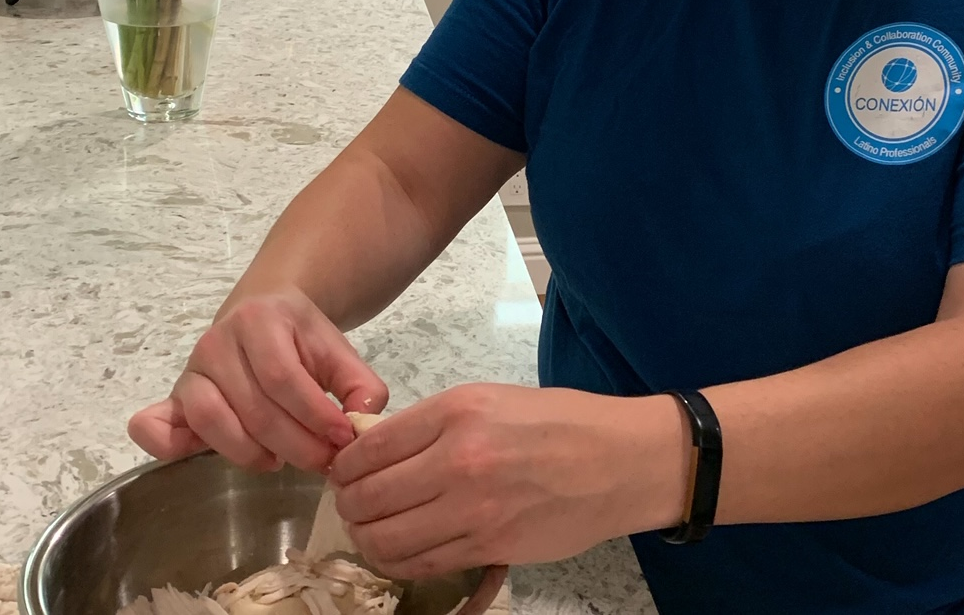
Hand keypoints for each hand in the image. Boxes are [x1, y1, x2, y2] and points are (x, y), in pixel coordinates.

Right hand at [127, 287, 388, 472]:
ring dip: (248, 452)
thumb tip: (363, 421)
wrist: (263, 313)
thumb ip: (360, 384)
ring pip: (210, 420)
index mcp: (260, 320)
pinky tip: (198, 457)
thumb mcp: (338, 350)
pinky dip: (167, 446)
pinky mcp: (174, 396)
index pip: (282, 378)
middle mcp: (218, 340)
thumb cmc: (301, 338)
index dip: (313, 415)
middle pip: (252, 406)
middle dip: (293, 444)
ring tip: (279, 461)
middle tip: (321, 462)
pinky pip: (157, 425)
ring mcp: (191, 369)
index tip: (341, 439)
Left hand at [327, 383, 688, 579]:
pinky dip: (398, 561)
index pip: (370, 447)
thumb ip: (432, 424)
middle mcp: (458, 459)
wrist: (618, 460)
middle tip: (354, 503)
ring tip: (372, 529)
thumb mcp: (490, 400)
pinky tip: (400, 550)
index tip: (345, 471)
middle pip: (368, 496)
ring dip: (367, 538)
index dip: (346, 465)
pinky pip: (420, 564)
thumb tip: (375, 448)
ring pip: (385, 538)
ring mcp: (473, 509)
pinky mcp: (488, 547)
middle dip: (349, 504)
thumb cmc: (558, 422)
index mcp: (457, 411)